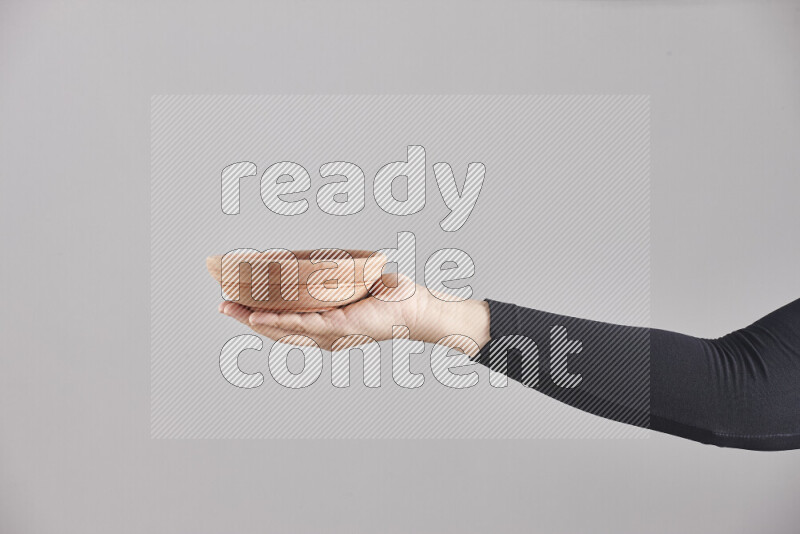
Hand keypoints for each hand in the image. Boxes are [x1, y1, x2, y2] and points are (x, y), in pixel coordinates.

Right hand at [219, 276, 490, 356]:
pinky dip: (279, 321)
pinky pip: (303, 324)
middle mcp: (323, 335)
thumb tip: (317, 257)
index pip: (285, 324)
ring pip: (283, 328)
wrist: (416, 307)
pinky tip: (259, 317)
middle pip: (277, 329)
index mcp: (324, 327)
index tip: (235, 304)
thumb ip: (333, 277)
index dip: (258, 315)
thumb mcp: (354, 285)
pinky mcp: (339, 328)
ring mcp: (330, 334)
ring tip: (230, 308)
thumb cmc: (391, 297)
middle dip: (246, 318)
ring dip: (254, 319)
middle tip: (221, 304)